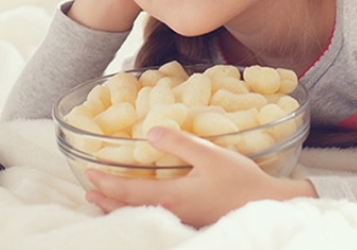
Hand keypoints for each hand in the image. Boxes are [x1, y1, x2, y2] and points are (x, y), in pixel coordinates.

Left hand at [84, 126, 316, 227]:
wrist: (267, 207)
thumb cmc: (241, 181)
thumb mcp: (210, 154)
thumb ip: (179, 142)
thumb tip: (149, 132)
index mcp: (171, 196)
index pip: (128, 191)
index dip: (106, 183)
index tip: (89, 175)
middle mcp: (171, 213)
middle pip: (129, 209)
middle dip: (106, 200)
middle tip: (88, 192)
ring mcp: (181, 221)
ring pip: (141, 215)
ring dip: (119, 208)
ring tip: (105, 201)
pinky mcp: (190, 223)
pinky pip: (154, 218)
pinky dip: (138, 211)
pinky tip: (141, 205)